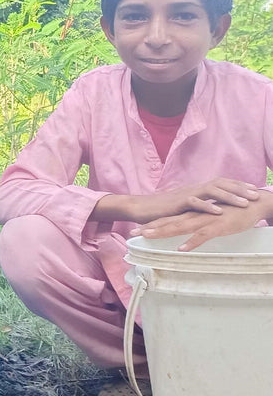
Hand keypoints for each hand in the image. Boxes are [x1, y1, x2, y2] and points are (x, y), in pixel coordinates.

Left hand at [132, 192, 272, 250]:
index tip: (135, 231)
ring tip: (148, 236)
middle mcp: (194, 216)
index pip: (167, 219)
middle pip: (168, 222)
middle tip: (132, 233)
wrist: (252, 203)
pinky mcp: (218, 226)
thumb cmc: (231, 211)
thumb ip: (197, 223)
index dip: (151, 224)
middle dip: (149, 228)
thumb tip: (186, 231)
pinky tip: (181, 248)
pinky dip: (191, 242)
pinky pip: (202, 235)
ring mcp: (205, 220)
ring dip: (163, 231)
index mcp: (192, 214)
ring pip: (180, 226)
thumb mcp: (209, 218)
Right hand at [134, 177, 260, 221]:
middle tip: (256, 195)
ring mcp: (185, 194)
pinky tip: (219, 212)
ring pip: (211, 190)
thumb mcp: (184, 206)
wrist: (139, 207)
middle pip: (220, 183)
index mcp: (196, 189)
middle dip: (239, 188)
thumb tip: (212, 209)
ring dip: (229, 196)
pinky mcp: (176, 203)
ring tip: (244, 202)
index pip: (220, 182)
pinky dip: (207, 207)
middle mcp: (193, 188)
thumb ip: (198, 205)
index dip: (237, 185)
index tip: (252, 189)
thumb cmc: (161, 209)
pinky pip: (194, 203)